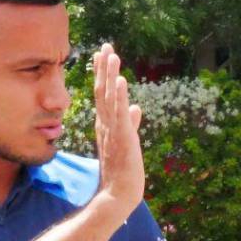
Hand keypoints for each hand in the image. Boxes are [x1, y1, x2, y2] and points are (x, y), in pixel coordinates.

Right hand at [92, 43, 143, 214]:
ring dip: (110, 75)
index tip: (103, 55)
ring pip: (109, 98)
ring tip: (111, 54)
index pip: (103, 95)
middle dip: (104, 67)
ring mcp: (112, 131)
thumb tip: (137, 108)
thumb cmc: (123, 172)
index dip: (103, 74)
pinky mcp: (122, 138)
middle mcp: (105, 125)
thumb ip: (131, 123)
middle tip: (105, 45)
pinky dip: (120, 96)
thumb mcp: (128, 142)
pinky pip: (120, 113)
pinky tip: (122, 80)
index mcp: (106, 125)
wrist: (118, 195)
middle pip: (102, 91)